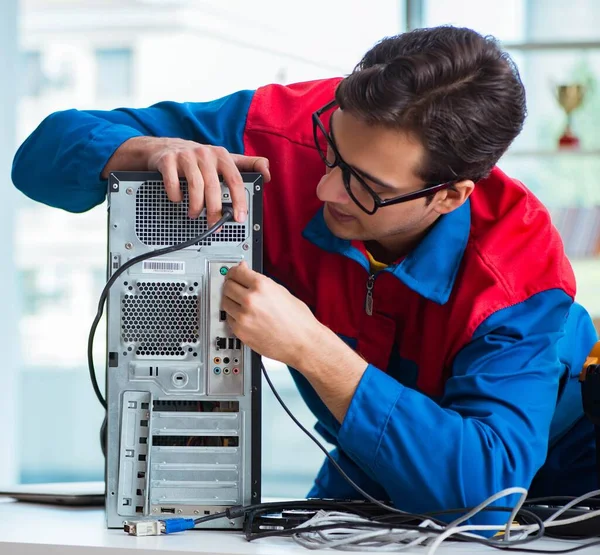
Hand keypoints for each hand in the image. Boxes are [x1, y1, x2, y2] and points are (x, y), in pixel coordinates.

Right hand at [103, 136, 269, 224]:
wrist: (163, 148)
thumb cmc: (197, 158)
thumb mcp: (223, 159)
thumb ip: (247, 166)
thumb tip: (267, 174)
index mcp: (222, 156)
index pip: (235, 180)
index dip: (239, 200)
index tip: (240, 218)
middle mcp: (205, 154)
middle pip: (214, 187)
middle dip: (215, 211)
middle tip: (214, 225)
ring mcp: (185, 156)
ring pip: (195, 186)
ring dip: (195, 206)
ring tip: (194, 214)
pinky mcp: (167, 160)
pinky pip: (173, 183)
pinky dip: (176, 196)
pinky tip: (178, 200)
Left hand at [221, 261, 321, 366]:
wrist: (303, 342)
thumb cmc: (298, 319)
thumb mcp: (281, 291)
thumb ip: (260, 281)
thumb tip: (246, 273)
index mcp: (261, 286)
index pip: (235, 272)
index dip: (233, 272)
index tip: (232, 274)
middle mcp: (250, 299)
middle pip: (227, 286)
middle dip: (230, 285)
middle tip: (235, 287)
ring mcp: (243, 316)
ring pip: (225, 302)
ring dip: (230, 300)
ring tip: (240, 303)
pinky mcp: (240, 331)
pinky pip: (228, 318)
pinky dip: (233, 316)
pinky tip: (244, 316)